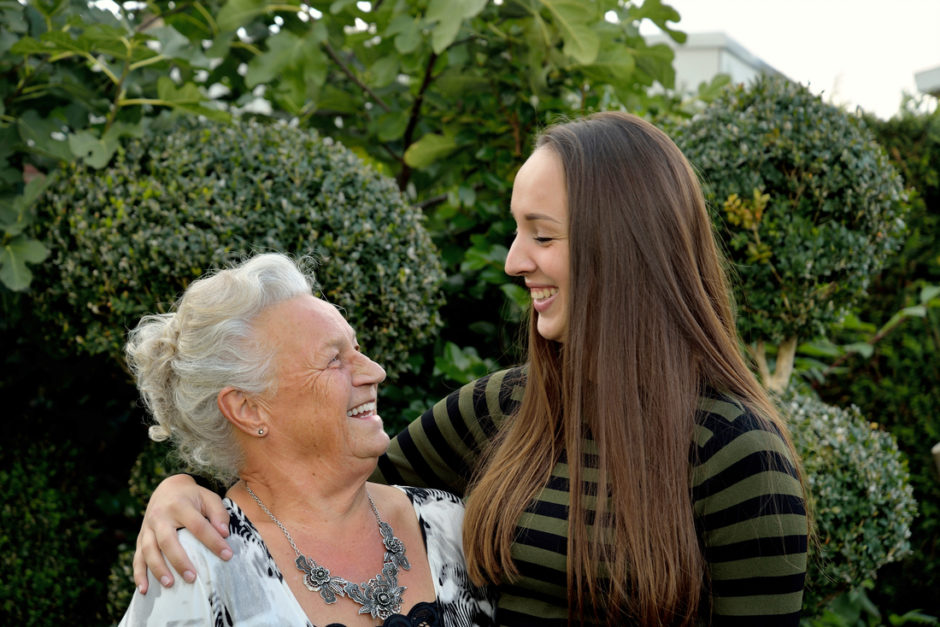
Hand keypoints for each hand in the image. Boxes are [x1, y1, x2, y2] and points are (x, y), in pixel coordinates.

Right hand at [133, 474, 230, 592]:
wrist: (167, 488)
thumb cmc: (193, 496)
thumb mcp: (209, 497)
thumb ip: (219, 514)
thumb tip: (224, 533)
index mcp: (180, 505)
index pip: (198, 526)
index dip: (213, 541)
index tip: (227, 555)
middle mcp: (160, 516)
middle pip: (167, 541)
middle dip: (179, 561)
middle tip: (192, 577)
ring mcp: (147, 528)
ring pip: (149, 550)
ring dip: (158, 569)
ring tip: (170, 584)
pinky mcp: (140, 537)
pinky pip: (137, 557)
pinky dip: (139, 574)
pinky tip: (144, 589)